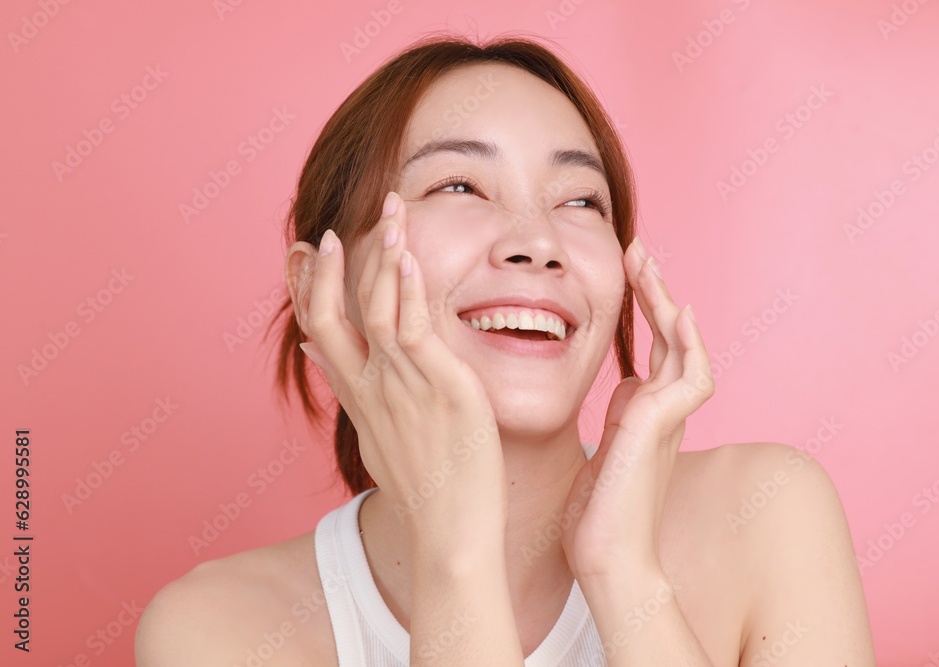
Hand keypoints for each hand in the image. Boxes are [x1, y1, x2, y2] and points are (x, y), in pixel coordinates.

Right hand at [288, 192, 507, 551]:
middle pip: (330, 315)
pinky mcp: (439, 387)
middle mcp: (369, 387)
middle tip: (332, 229)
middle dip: (329, 267)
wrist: (448, 535)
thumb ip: (350, 392)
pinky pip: (414, 328)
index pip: (318, 331)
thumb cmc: (423, 489)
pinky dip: (408, 288)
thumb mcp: (374, 437)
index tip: (304, 253)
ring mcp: (401, 385)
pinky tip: (409, 256)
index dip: (307, 289)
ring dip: (379, 256)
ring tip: (388, 212)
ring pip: (376, 308)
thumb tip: (318, 358)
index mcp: (357, 397)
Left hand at [560, 238, 713, 581]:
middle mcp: (661, 413)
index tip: (625, 276)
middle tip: (639, 252)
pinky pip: (690, 375)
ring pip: (682, 348)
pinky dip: (687, 343)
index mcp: (643, 416)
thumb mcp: (598, 454)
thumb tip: (618, 386)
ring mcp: (667, 420)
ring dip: (667, 303)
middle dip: (655, 294)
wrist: (606, 561)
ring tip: (647, 263)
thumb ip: (611, 419)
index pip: (651, 351)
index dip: (643, 312)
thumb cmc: (596, 519)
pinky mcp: (661, 427)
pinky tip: (676, 311)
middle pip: (670, 339)